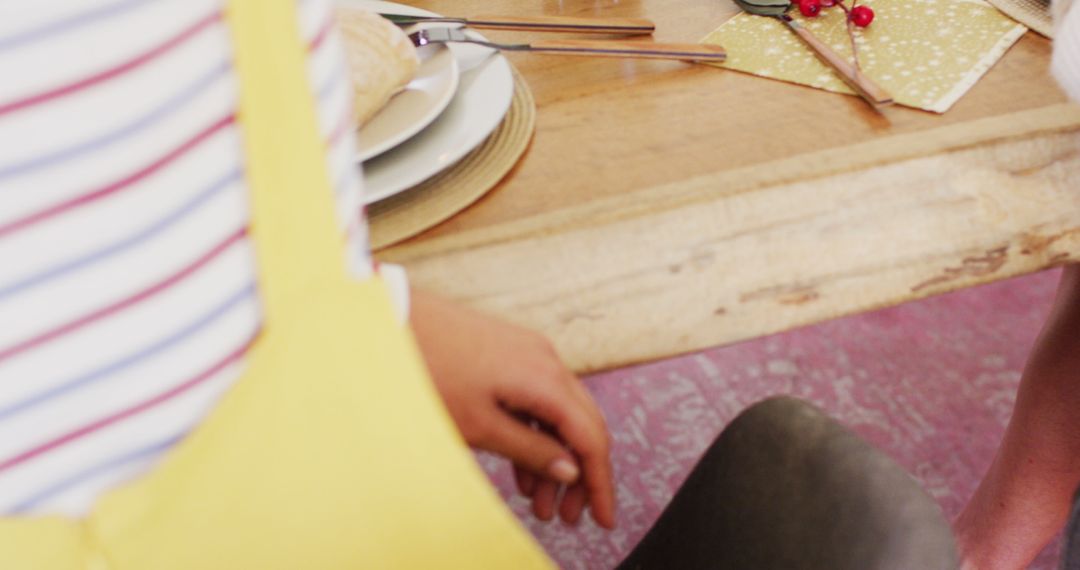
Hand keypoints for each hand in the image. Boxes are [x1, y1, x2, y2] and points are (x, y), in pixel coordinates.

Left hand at [408, 289, 614, 527]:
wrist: (395, 319)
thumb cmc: (431, 370)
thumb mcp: (480, 426)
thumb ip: (530, 450)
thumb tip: (569, 470)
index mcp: (546, 379)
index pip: (591, 438)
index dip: (600, 482)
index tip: (603, 516)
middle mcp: (547, 361)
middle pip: (582, 425)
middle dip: (579, 475)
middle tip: (569, 516)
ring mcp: (529, 354)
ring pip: (559, 415)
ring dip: (554, 458)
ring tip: (540, 503)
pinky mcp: (510, 354)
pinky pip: (537, 400)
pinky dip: (536, 434)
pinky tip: (523, 469)